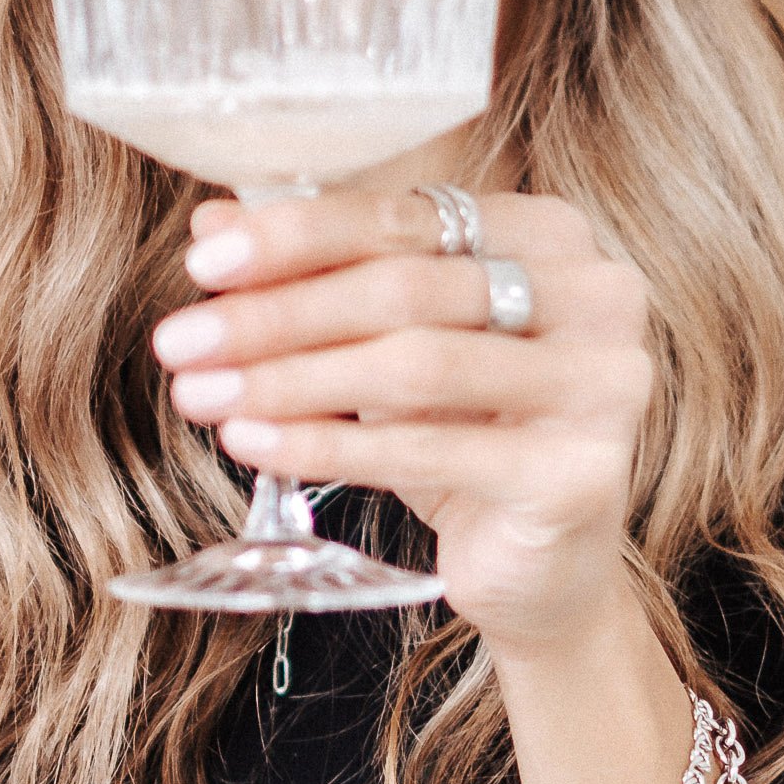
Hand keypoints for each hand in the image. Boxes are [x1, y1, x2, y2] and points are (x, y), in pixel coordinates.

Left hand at [152, 186, 655, 662]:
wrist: (542, 566)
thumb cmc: (467, 433)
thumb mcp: (388, 344)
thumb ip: (320, 275)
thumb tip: (213, 220)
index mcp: (553, 237)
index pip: (407, 216)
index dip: (298, 234)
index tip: (203, 259)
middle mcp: (599, 296)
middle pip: (405, 290)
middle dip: (276, 315)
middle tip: (180, 340)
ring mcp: (604, 385)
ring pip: (414, 366)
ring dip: (289, 380)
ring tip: (200, 395)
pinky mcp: (579, 474)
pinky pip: (428, 450)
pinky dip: (326, 445)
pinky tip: (252, 444)